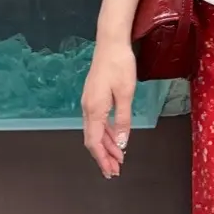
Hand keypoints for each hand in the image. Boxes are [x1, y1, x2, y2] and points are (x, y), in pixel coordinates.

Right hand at [82, 37, 135, 177]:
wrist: (111, 42)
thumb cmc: (120, 65)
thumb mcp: (126, 94)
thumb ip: (122, 120)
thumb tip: (121, 143)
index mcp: (94, 109)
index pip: (94, 142)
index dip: (102, 158)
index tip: (111, 171)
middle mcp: (87, 108)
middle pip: (92, 139)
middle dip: (103, 156)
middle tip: (115, 171)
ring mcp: (89, 102)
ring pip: (95, 131)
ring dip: (106, 146)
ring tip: (117, 159)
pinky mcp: (93, 97)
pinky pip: (97, 121)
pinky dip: (106, 133)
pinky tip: (115, 138)